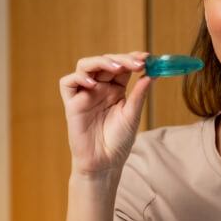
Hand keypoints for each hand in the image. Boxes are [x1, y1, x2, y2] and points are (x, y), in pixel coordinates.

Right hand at [59, 51, 152, 176]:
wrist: (105, 163)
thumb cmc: (119, 142)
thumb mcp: (132, 116)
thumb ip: (139, 95)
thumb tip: (152, 74)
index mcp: (116, 89)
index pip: (122, 66)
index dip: (133, 58)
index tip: (147, 57)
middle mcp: (100, 88)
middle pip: (105, 62)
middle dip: (122, 59)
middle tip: (137, 63)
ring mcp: (85, 94)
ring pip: (86, 66)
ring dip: (101, 61)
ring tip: (117, 67)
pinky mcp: (72, 104)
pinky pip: (68, 83)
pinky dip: (78, 78)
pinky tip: (93, 83)